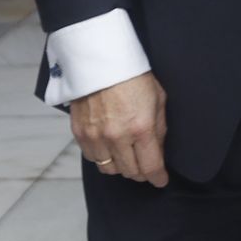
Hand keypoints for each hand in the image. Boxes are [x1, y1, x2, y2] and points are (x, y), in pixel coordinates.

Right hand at [70, 71, 168, 186]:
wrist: (101, 60)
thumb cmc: (133, 76)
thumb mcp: (158, 99)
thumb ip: (159, 129)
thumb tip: (159, 152)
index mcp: (141, 128)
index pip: (150, 167)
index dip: (158, 178)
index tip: (160, 180)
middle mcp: (117, 137)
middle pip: (130, 172)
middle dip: (141, 172)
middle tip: (145, 166)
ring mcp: (96, 136)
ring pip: (110, 168)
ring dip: (121, 166)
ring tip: (127, 156)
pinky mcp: (80, 133)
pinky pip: (92, 158)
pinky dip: (103, 157)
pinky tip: (110, 147)